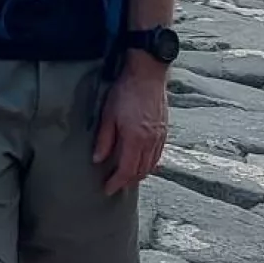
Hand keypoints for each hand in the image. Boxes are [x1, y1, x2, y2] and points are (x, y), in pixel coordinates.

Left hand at [93, 58, 169, 194]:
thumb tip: (98, 159)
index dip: (116, 182)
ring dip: (139, 175)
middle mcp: (150, 141)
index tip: (107, 189)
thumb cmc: (125, 91)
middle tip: (115, 185)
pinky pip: (158, 155)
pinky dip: (150, 164)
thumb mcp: (108, 115)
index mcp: (135, 139)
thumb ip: (104, 139)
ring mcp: (160, 137)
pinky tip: (142, 163)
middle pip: (140, 171)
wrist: (148, 74)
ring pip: (151, 165)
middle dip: (127, 181)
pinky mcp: (165, 131)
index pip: (126, 170)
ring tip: (127, 177)